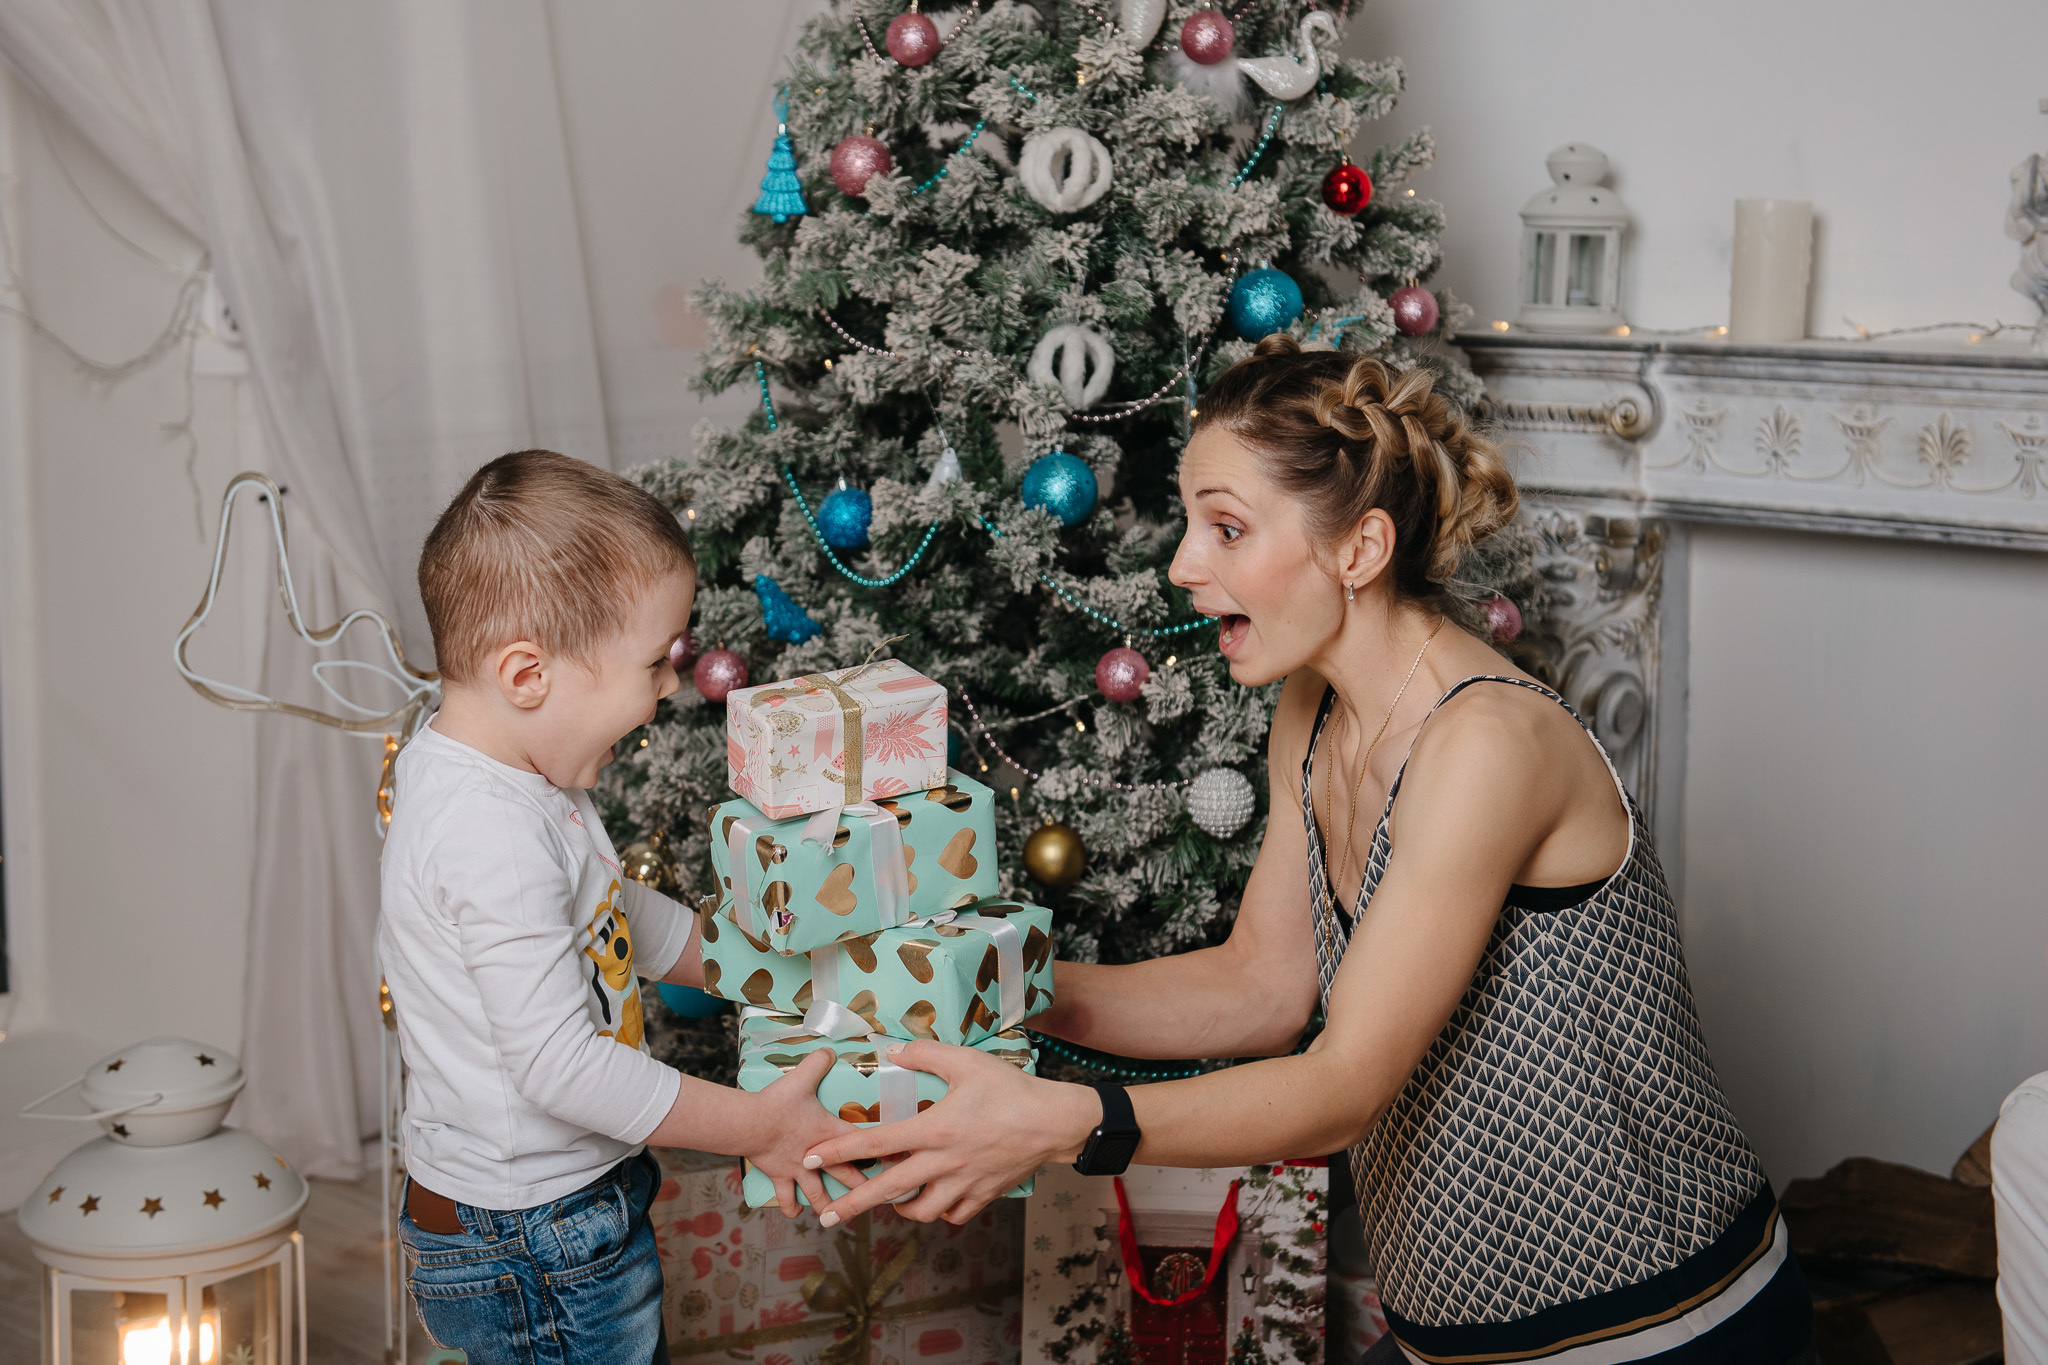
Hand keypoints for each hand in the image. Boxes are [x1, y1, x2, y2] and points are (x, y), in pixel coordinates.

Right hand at [745, 1050, 869, 1216]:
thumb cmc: (777, 1103)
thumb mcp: (801, 1077)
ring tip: (835, 1213)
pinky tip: (794, 1214)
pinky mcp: (779, 1176)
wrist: (750, 1124)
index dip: (883, 1149)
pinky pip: (786, 1196)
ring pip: (817, 1193)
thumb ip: (818, 1062)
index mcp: (829, 1132)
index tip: (901, 1158)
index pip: (864, 1142)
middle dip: (863, 1187)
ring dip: (826, 1203)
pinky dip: (789, 1206)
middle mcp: (818, 1156)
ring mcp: (799, 1169)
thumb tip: (830, 1049)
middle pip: (846, 1175)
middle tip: (879, 1196)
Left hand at [800, 1040, 1101, 1225]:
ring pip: (921, 1210)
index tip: (811, 1158)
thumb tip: (893, 1050)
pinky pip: (953, 1214)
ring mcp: (964, 1184)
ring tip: (890, 1201)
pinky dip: (940, 1210)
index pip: (876, 1144)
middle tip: (826, 1216)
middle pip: (888, 1191)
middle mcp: (944, 1163)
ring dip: (900, 1208)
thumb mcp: (967, 1061)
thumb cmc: (1011, 1089)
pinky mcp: (984, 1195)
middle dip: (852, 1204)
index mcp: (934, 1129)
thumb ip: (926, 1053)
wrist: (1056, 1122)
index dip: (839, 1150)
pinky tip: (935, 1199)